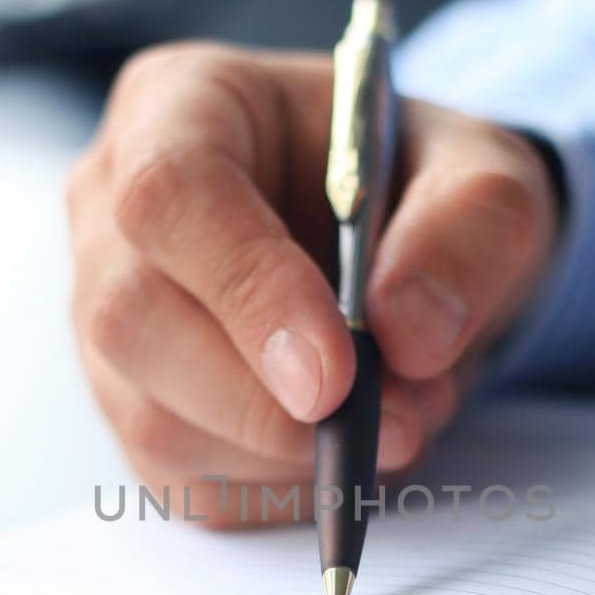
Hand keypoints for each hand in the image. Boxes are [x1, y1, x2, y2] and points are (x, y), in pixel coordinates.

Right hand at [66, 42, 559, 525]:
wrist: (404, 252)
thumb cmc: (419, 188)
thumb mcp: (487, 174)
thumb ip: (469, 227)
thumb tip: (406, 330)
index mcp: (180, 106)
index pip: (169, 194)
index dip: (246, 289)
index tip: (335, 373)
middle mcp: (112, 211)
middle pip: (135, 320)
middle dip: (268, 401)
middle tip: (395, 423)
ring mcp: (106, 319)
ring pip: (156, 419)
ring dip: (289, 451)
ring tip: (397, 417)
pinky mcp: (137, 410)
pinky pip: (188, 481)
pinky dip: (282, 487)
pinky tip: (341, 447)